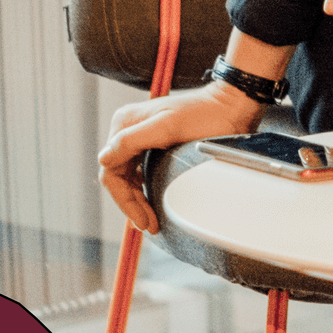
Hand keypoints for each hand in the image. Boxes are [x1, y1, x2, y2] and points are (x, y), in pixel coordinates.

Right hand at [95, 82, 264, 234]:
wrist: (229, 106)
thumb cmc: (204, 115)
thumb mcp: (168, 127)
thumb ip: (132, 140)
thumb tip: (103, 159)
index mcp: (124, 123)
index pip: (110, 170)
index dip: (125, 200)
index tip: (142, 220)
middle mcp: (127, 128)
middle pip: (117, 175)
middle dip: (131, 203)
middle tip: (148, 226)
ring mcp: (139, 135)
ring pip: (127, 175)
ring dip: (135, 199)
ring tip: (149, 220)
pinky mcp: (152, 142)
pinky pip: (137, 170)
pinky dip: (141, 188)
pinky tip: (149, 201)